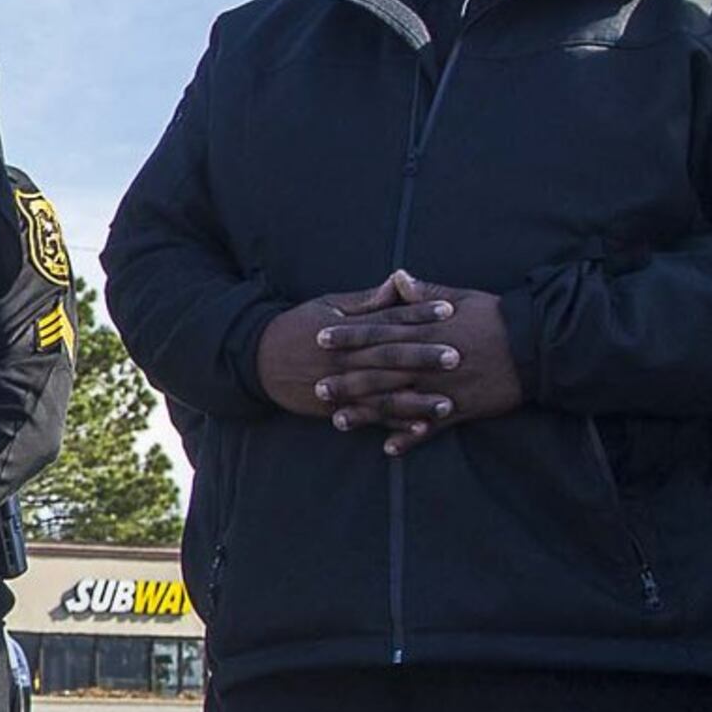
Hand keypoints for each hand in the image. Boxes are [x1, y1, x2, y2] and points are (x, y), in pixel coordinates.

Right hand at [254, 273, 451, 424]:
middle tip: (456, 356)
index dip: (418, 313)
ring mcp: (340, 385)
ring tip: (446, 403)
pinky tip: (419, 429)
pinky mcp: (336, 407)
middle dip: (423, 357)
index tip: (448, 309)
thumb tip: (398, 282)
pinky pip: (369, 418)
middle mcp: (344, 358)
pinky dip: (394, 425)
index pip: (387, 319)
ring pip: (383, 393)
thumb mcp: (328, 306)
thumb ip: (366, 300)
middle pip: (389, 356)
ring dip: (415, 400)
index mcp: (346, 329)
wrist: (255, 360)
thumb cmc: (296, 327)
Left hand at [320, 278, 522, 453]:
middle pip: (380, 370)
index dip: (348, 336)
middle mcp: (429, 360)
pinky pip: (431, 428)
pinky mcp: (461, 408)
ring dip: (368, 413)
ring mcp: (444, 387)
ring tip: (338, 422)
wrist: (538, 346)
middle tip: (315, 387)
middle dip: (347, 379)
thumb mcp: (461, 297)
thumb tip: (397, 277)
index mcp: (426, 331)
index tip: (319, 338)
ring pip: (398, 403)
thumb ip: (425, 293)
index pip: (379, 332)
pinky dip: (410, 439)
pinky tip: (388, 449)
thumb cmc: (497, 317)